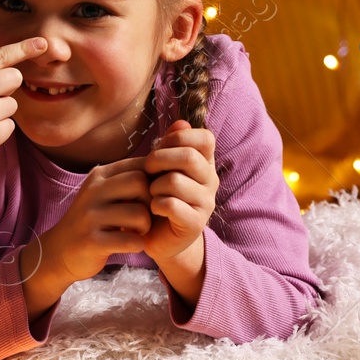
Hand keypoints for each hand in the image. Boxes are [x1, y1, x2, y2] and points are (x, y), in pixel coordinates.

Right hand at [20, 156, 152, 314]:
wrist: (59, 250)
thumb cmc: (92, 220)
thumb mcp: (104, 193)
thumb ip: (128, 180)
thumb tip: (164, 167)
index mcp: (99, 176)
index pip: (141, 164)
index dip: (156, 181)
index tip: (153, 197)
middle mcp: (93, 191)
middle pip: (141, 183)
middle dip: (152, 202)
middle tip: (147, 216)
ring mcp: (90, 216)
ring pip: (139, 214)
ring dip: (146, 227)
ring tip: (138, 232)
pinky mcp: (92, 241)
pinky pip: (131, 241)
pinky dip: (138, 245)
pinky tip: (130, 245)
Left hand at [139, 120, 217, 261]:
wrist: (159, 235)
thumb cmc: (158, 195)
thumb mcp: (161, 167)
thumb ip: (170, 145)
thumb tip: (180, 123)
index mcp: (205, 163)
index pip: (205, 138)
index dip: (179, 138)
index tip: (159, 147)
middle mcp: (211, 181)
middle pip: (188, 157)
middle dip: (158, 159)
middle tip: (147, 170)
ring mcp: (206, 204)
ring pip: (175, 181)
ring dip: (154, 186)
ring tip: (151, 194)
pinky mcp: (195, 224)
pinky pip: (171, 205)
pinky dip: (155, 205)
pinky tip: (154, 209)